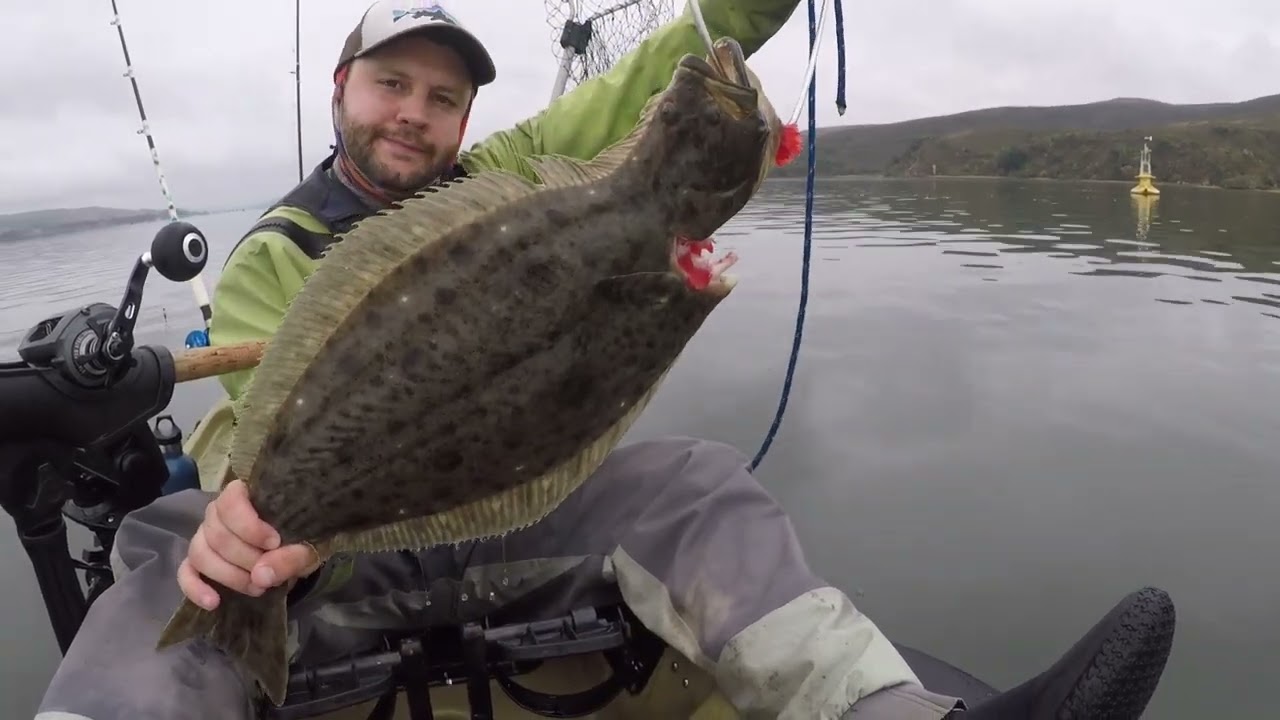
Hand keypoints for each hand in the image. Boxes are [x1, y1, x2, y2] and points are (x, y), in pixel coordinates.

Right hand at [177, 479, 321, 609]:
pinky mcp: (196, 562)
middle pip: (216, 533)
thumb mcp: (307, 549)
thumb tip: (260, 575)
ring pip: (200, 553)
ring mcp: (204, 537)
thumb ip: (290, 558)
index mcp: (246, 497)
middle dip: (245, 559)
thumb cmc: (299, 541)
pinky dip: (195, 588)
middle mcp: (218, 513)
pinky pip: (185, 572)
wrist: (294, 556)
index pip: (231, 501)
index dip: (248, 525)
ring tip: (257, 588)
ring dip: (228, 575)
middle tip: (269, 574)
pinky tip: (213, 602)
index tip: (273, 543)